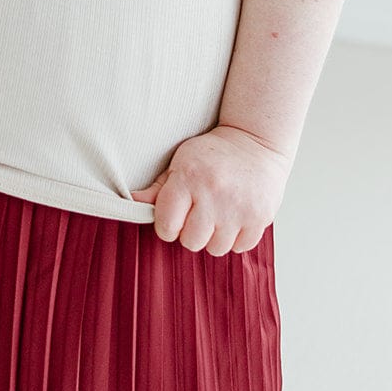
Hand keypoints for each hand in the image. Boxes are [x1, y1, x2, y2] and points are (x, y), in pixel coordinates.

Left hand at [129, 125, 291, 255]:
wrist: (255, 142)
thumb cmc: (213, 154)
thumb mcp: (181, 162)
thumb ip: (158, 187)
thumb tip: (131, 202)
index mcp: (188, 178)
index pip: (166, 226)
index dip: (167, 226)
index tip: (174, 218)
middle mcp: (213, 194)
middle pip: (191, 242)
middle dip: (191, 232)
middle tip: (198, 215)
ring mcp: (238, 207)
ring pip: (215, 248)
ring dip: (214, 237)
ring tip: (217, 216)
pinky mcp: (260, 217)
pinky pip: (240, 248)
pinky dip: (236, 239)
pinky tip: (235, 218)